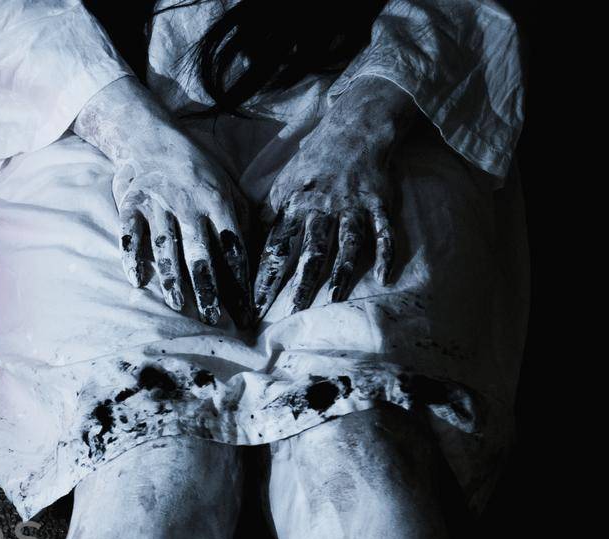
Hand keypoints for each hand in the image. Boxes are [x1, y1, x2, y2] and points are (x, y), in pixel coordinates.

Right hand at [73, 77, 249, 326]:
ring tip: (178, 306)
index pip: (233, 247)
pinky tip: (137, 281)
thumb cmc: (193, 167)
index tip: (246, 308)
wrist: (148, 136)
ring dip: (172, 279)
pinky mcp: (131, 204)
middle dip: (207, 287)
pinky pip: (132, 234)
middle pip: (199, 252)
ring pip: (166, 247)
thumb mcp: (225, 184)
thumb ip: (241, 216)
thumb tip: (258, 253)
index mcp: (217, 200)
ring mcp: (158, 203)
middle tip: (212, 318)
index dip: (240, 280)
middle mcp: (188, 203)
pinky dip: (133, 257)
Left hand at [254, 76, 417, 317]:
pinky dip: (386, 255)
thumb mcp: (285, 179)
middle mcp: (325, 208)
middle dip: (302, 281)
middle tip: (293, 310)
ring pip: (348, 245)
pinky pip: (385, 233)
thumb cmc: (315, 158)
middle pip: (312, 250)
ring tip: (334, 299)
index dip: (267, 275)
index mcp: (297, 204)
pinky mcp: (380, 204)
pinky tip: (382, 279)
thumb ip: (270, 207)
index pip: (277, 246)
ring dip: (341, 273)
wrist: (356, 128)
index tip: (256, 302)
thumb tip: (252, 233)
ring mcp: (355, 207)